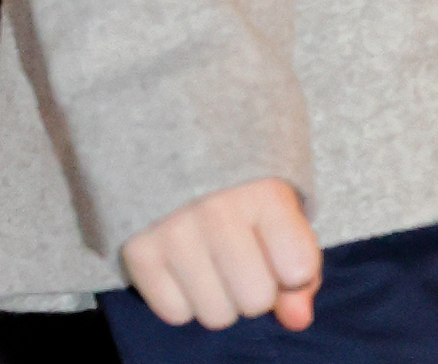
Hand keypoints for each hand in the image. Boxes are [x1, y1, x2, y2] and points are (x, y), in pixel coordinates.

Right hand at [121, 176, 320, 332]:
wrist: (170, 117)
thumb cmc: (240, 161)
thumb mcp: (281, 190)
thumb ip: (299, 254)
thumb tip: (299, 319)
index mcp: (263, 186)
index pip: (297, 269)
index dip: (295, 268)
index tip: (284, 247)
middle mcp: (217, 212)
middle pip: (255, 300)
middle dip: (257, 285)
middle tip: (246, 250)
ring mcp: (173, 233)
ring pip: (215, 314)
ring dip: (221, 296)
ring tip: (215, 255)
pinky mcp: (137, 251)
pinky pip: (175, 313)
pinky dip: (184, 298)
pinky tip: (185, 262)